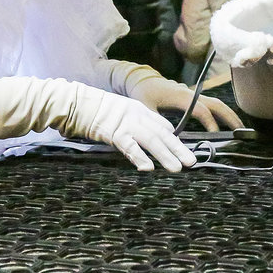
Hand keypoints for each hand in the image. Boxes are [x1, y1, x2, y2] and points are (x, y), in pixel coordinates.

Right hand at [75, 89, 196, 172]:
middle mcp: (138, 116)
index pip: (163, 125)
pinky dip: (140, 157)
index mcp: (141, 111)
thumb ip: (143, 121)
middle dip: (178, 148)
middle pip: (162, 134)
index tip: (186, 151)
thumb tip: (162, 132)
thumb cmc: (102, 110)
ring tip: (177, 168)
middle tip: (191, 162)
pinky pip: (130, 147)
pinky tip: (148, 168)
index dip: (175, 139)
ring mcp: (127, 124)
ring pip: (151, 140)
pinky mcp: (114, 133)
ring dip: (165, 155)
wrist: (81, 103)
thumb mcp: (127, 110)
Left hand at [126, 72, 243, 131]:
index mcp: (181, 97)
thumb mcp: (146, 109)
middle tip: (241, 132)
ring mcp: (195, 95)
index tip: (216, 136)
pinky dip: (223, 113)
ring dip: (230, 115)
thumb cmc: (144, 94)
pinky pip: (212, 104)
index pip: (200, 110)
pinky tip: (228, 124)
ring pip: (217, 103)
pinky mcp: (194, 98)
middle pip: (216, 104)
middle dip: (230, 117)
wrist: (143, 80)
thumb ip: (157, 123)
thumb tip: (169, 139)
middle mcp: (191, 94)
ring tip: (241, 129)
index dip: (209, 123)